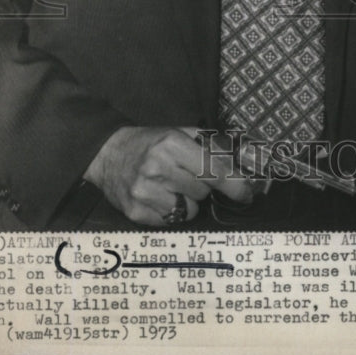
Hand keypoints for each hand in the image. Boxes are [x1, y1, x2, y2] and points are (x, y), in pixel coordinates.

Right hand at [84, 126, 252, 224]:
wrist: (107, 153)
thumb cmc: (150, 142)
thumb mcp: (178, 132)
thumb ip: (209, 145)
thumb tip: (241, 162)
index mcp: (172, 144)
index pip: (213, 171)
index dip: (235, 185)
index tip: (248, 195)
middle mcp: (158, 168)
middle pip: (203, 192)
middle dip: (202, 187)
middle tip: (186, 176)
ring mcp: (145, 193)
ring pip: (188, 211)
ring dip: (186, 202)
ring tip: (170, 187)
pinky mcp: (135, 214)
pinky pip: (170, 222)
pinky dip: (170, 213)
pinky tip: (158, 198)